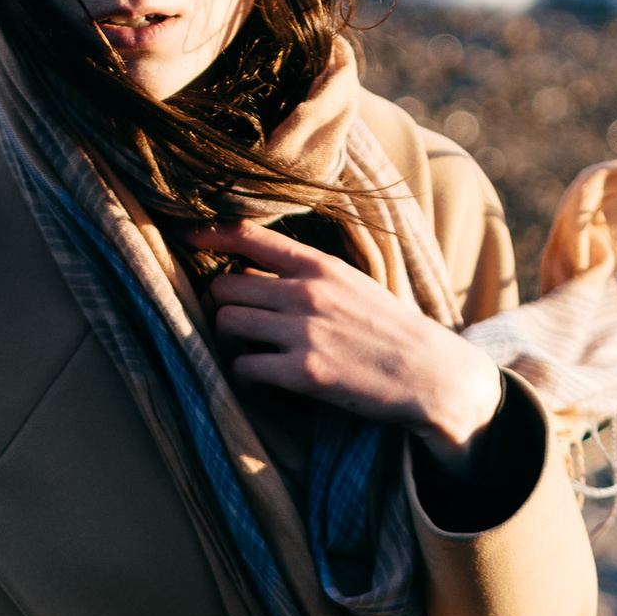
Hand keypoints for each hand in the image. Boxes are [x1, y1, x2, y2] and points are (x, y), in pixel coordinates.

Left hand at [189, 222, 504, 473]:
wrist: (432, 375)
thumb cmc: (390, 330)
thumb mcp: (354, 285)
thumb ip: (308, 275)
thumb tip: (254, 270)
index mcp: (320, 266)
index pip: (249, 236)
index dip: (208, 233)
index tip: (184, 235)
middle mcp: (307, 292)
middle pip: (224, 286)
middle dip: (222, 305)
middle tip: (238, 323)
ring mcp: (304, 332)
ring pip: (226, 324)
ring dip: (230, 341)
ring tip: (250, 352)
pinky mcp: (304, 372)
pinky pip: (243, 368)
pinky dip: (245, 377)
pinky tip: (263, 382)